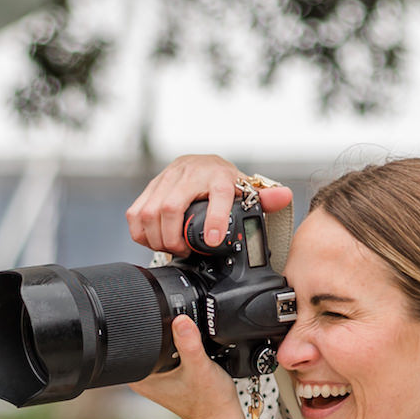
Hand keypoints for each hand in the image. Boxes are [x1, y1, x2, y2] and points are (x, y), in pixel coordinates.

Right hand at [127, 156, 292, 254]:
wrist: (205, 166)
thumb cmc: (226, 184)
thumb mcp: (247, 191)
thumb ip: (265, 198)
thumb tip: (284, 196)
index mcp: (218, 175)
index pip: (216, 193)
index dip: (213, 218)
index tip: (213, 241)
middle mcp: (190, 172)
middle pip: (170, 207)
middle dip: (174, 238)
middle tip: (184, 252)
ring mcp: (167, 177)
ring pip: (149, 212)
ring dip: (157, 238)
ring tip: (171, 248)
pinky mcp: (151, 185)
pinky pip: (135, 212)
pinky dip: (141, 232)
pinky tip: (154, 240)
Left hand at [130, 316, 243, 418]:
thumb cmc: (210, 403)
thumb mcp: (199, 368)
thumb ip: (189, 343)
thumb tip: (181, 320)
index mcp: (139, 375)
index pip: (138, 337)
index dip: (158, 326)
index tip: (179, 338)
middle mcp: (143, 375)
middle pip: (151, 337)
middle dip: (169, 334)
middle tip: (189, 351)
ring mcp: (155, 377)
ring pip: (163, 344)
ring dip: (176, 341)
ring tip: (192, 356)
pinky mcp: (168, 376)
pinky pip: (171, 353)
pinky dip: (182, 350)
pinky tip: (193, 356)